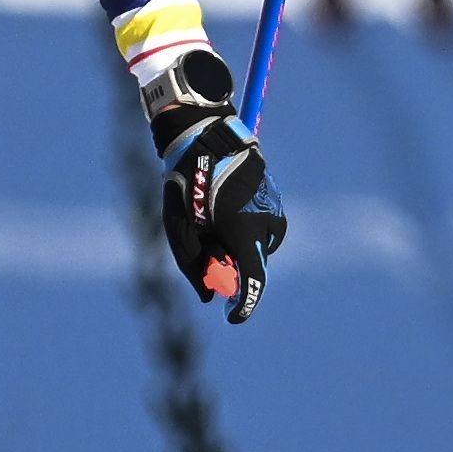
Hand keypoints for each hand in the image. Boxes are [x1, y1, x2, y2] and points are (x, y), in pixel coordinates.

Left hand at [143, 55, 285, 322]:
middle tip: (204, 242)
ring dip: (234, 243)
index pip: (253, 279)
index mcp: (241, 228)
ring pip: (255, 245)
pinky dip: (242, 227)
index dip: (245, 305)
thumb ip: (192, 264)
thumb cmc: (186, 179)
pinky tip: (222, 205)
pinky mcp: (274, 198)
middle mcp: (265, 220)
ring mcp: (273, 208)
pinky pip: (259, 227)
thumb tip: (208, 297)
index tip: (232, 318)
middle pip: (251, 264)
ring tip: (209, 214)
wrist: (207, 133)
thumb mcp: (178, 226)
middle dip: (228, 264)